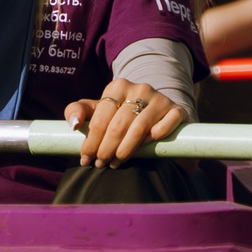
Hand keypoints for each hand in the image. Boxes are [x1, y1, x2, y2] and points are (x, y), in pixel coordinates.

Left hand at [63, 78, 187, 167]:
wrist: (156, 112)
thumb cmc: (120, 114)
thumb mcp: (98, 109)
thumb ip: (78, 110)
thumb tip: (74, 124)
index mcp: (118, 86)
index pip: (101, 118)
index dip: (91, 141)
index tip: (86, 159)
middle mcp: (140, 88)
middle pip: (118, 125)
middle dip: (106, 149)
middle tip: (100, 164)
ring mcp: (160, 99)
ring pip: (139, 128)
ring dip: (125, 150)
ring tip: (116, 163)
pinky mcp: (177, 110)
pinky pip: (166, 125)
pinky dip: (154, 138)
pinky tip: (145, 149)